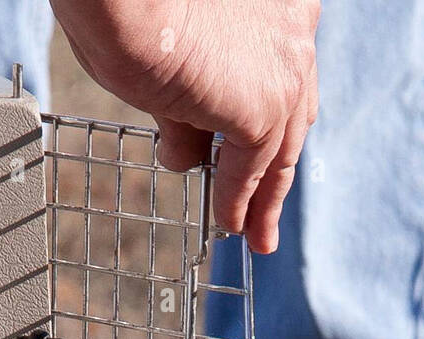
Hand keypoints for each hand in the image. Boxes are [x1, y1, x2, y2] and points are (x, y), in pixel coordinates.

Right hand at [50, 0, 320, 253]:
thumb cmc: (129, 2)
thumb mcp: (175, 49)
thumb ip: (192, 98)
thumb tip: (187, 151)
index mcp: (279, 5)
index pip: (285, 75)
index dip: (274, 120)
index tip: (261, 150)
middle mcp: (293, 33)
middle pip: (293, 117)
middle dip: (277, 167)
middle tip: (268, 205)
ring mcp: (283, 71)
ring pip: (277, 149)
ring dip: (261, 198)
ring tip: (251, 232)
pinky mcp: (261, 109)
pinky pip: (247, 168)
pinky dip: (235, 200)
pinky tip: (228, 222)